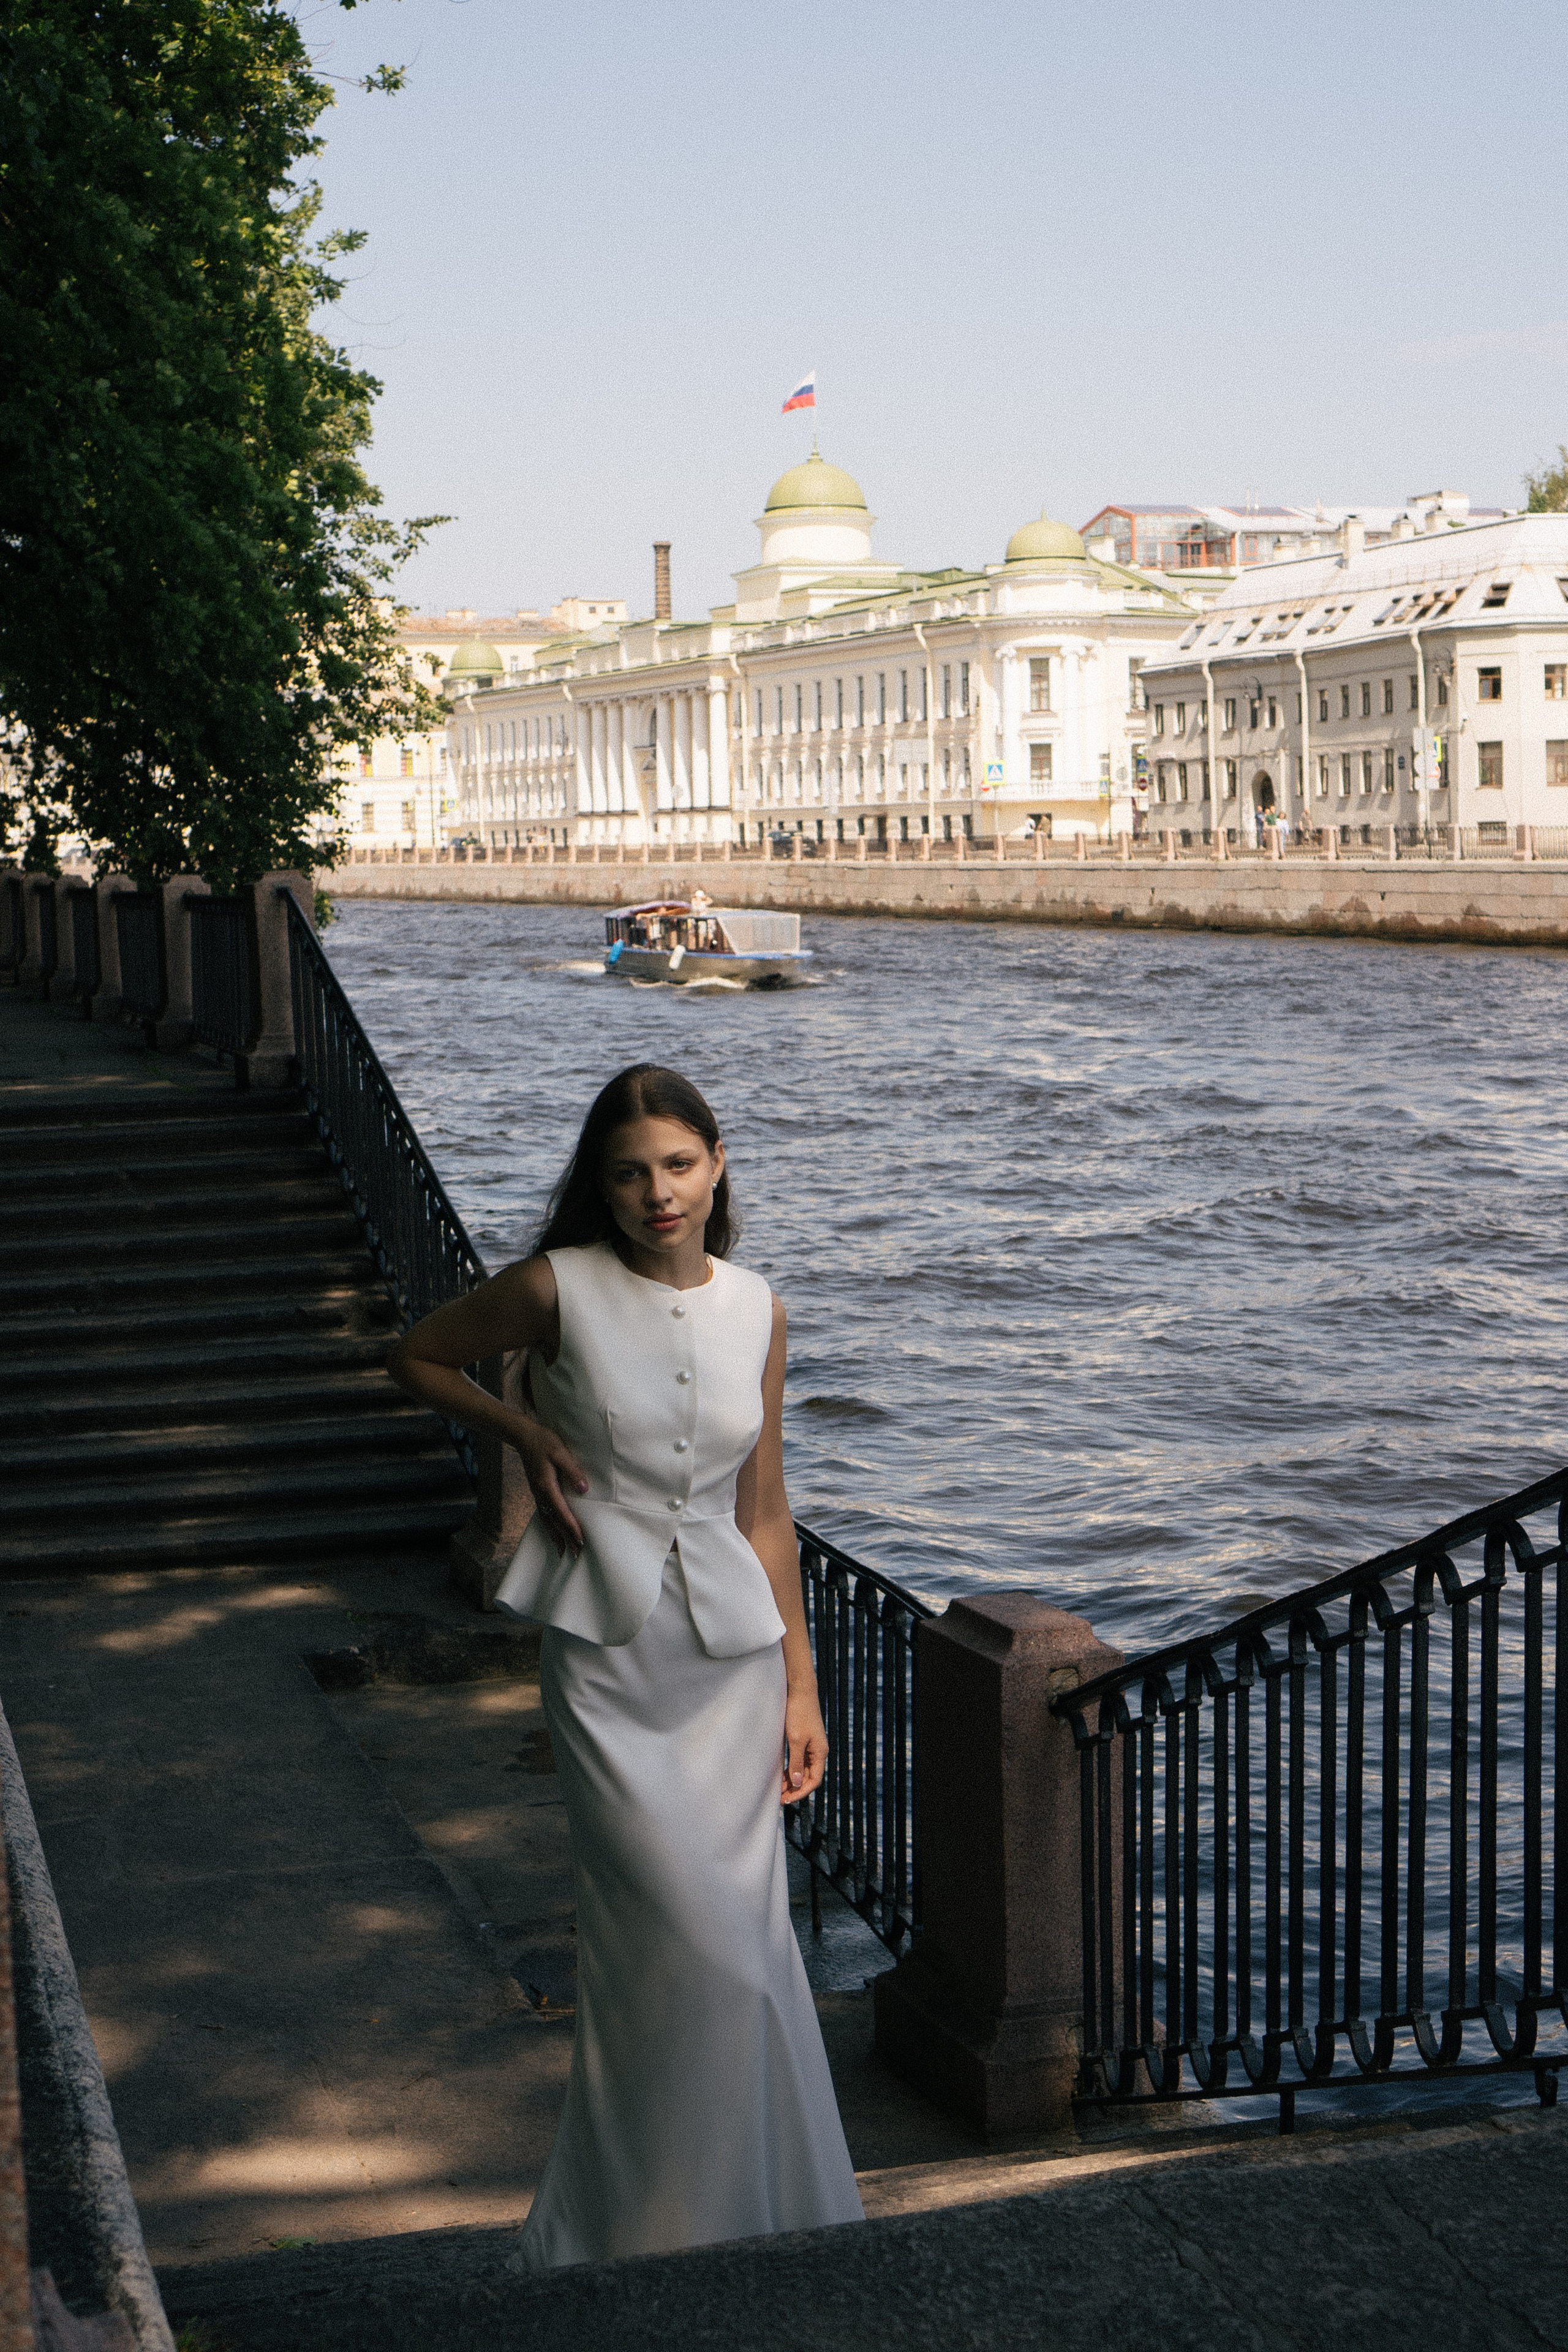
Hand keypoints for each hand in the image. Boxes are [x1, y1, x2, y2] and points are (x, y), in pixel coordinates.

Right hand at [512, 1419, 589, 1553]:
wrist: (523, 1436)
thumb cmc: (544, 1441)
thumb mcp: (560, 1452)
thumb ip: (572, 1470)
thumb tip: (584, 1490)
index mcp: (547, 1486)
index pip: (562, 1512)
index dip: (572, 1527)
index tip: (581, 1541)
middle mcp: (540, 1494)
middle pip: (554, 1521)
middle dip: (565, 1539)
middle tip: (575, 1555)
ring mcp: (537, 1494)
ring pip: (547, 1521)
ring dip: (556, 1537)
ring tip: (563, 1552)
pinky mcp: (536, 1492)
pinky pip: (543, 1514)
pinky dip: (548, 1527)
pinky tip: (552, 1533)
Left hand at [781, 1687, 827, 1805]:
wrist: (799, 1691)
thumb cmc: (799, 1713)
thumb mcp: (795, 1740)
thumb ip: (796, 1762)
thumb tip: (797, 1784)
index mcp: (820, 1752)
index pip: (814, 1780)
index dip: (801, 1792)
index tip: (787, 1799)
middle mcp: (818, 1751)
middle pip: (809, 1777)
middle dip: (796, 1788)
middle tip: (780, 1798)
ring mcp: (812, 1745)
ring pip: (803, 1769)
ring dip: (792, 1780)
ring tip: (779, 1790)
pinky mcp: (804, 1740)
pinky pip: (799, 1760)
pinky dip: (791, 1769)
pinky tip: (782, 1775)